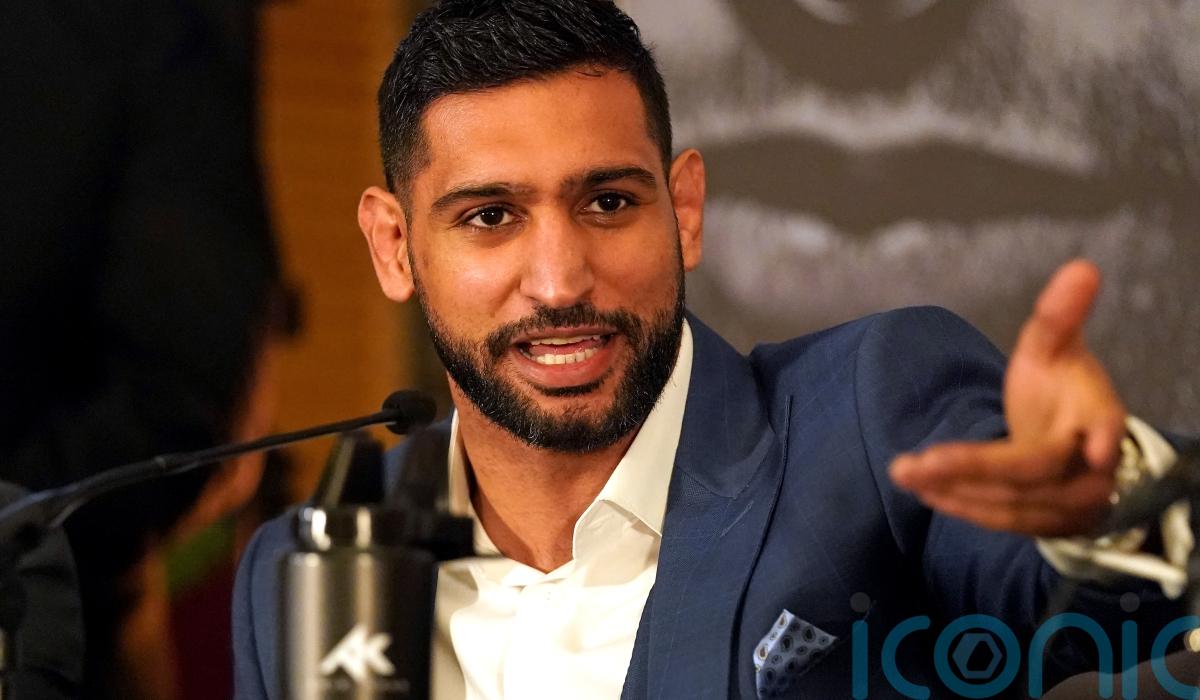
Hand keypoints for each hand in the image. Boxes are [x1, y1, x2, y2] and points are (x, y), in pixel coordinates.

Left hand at [890, 260, 1125, 536]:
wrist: (1073, 444)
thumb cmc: (1061, 391)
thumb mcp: (1056, 350)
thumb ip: (1059, 316)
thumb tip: (1082, 267)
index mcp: (1100, 420)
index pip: (1101, 432)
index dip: (1100, 440)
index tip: (1092, 448)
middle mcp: (1090, 469)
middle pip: (1033, 472)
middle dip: (973, 468)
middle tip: (915, 462)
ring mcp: (1069, 503)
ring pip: (1011, 504)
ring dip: (954, 489)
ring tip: (903, 471)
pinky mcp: (1043, 524)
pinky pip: (1000, 520)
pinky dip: (959, 505)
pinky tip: (921, 489)